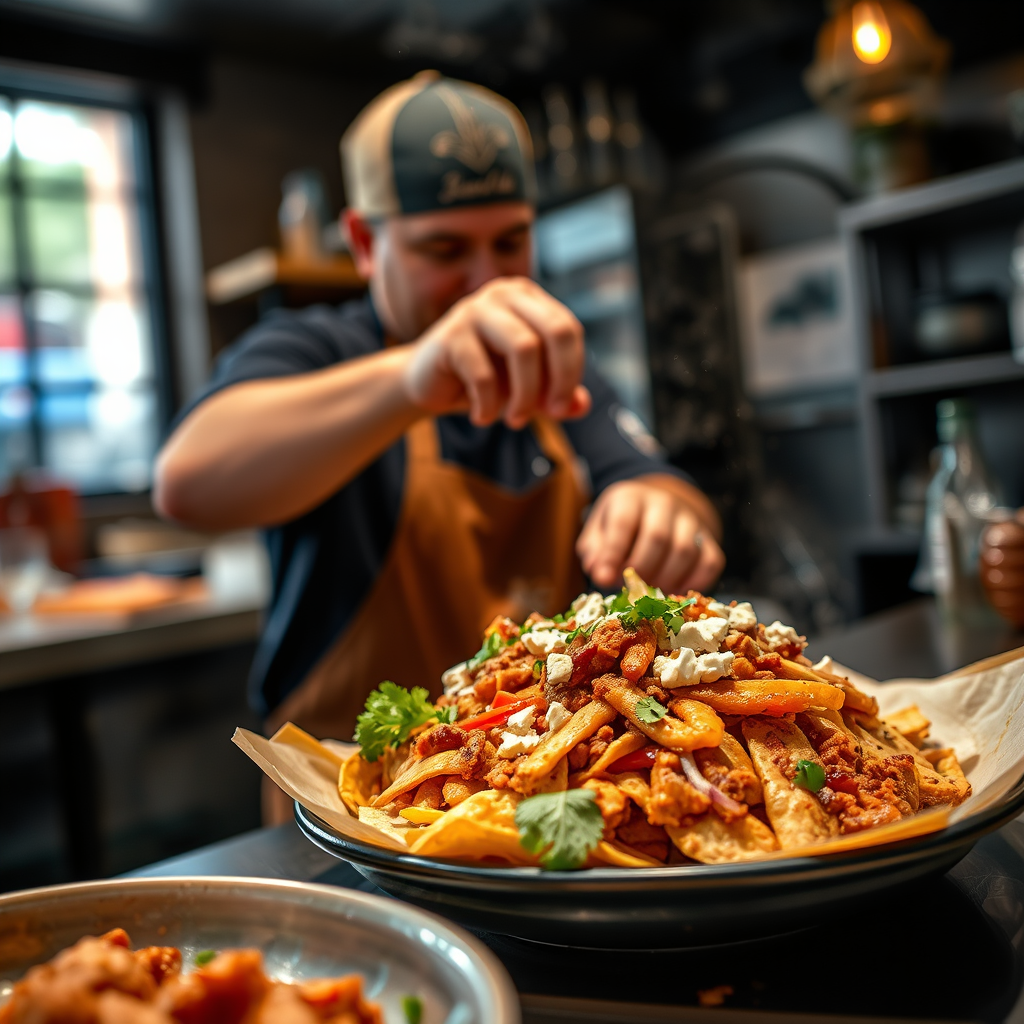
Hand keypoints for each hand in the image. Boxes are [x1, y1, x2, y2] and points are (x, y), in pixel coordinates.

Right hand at [402, 277, 590, 428]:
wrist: (426, 385)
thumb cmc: (482, 381)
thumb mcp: (526, 389)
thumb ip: (556, 395)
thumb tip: (582, 406)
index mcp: (527, 299)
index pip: (568, 330)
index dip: (572, 372)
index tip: (562, 408)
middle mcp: (504, 294)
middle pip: (556, 331)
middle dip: (560, 380)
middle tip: (551, 414)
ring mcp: (476, 310)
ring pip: (524, 348)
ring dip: (526, 395)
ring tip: (515, 420)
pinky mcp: (451, 335)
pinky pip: (484, 375)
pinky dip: (489, 406)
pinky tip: (482, 417)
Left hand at [576, 478, 725, 594]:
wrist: (657, 509)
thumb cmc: (622, 526)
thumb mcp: (599, 530)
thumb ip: (595, 551)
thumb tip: (601, 574)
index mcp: (631, 498)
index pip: (623, 522)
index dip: (613, 553)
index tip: (603, 579)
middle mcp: (664, 504)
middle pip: (658, 537)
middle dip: (641, 569)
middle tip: (629, 587)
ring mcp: (690, 520)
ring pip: (685, 551)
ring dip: (665, 579)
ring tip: (650, 592)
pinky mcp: (708, 540)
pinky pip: (710, 562)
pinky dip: (694, 583)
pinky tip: (675, 591)